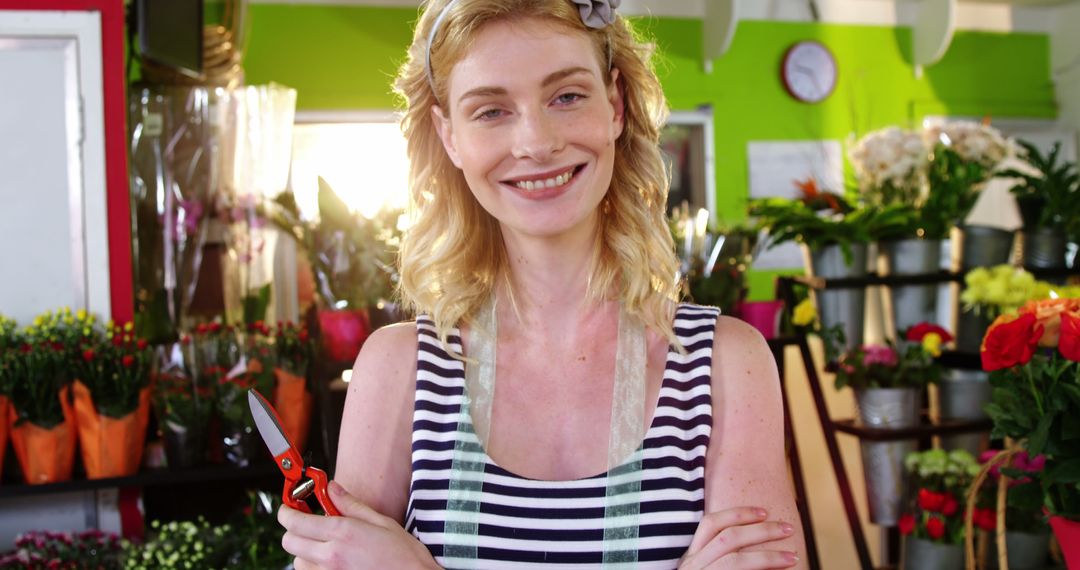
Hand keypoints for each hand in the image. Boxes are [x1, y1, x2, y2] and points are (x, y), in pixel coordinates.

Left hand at [279, 480, 439, 569]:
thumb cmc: (403, 555)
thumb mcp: (380, 522)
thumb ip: (351, 505)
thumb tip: (332, 489)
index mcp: (343, 534)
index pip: (296, 522)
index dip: (286, 512)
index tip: (288, 507)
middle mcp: (332, 556)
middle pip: (290, 542)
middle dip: (292, 530)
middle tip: (305, 523)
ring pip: (298, 562)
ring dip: (304, 551)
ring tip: (322, 545)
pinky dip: (314, 567)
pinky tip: (330, 561)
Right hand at [678, 507, 798, 568]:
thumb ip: (720, 559)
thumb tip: (755, 546)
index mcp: (692, 559)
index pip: (710, 524)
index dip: (738, 514)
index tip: (764, 511)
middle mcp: (694, 567)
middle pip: (728, 538)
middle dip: (761, 531)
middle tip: (788, 529)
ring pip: (736, 561)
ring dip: (768, 557)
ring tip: (792, 558)